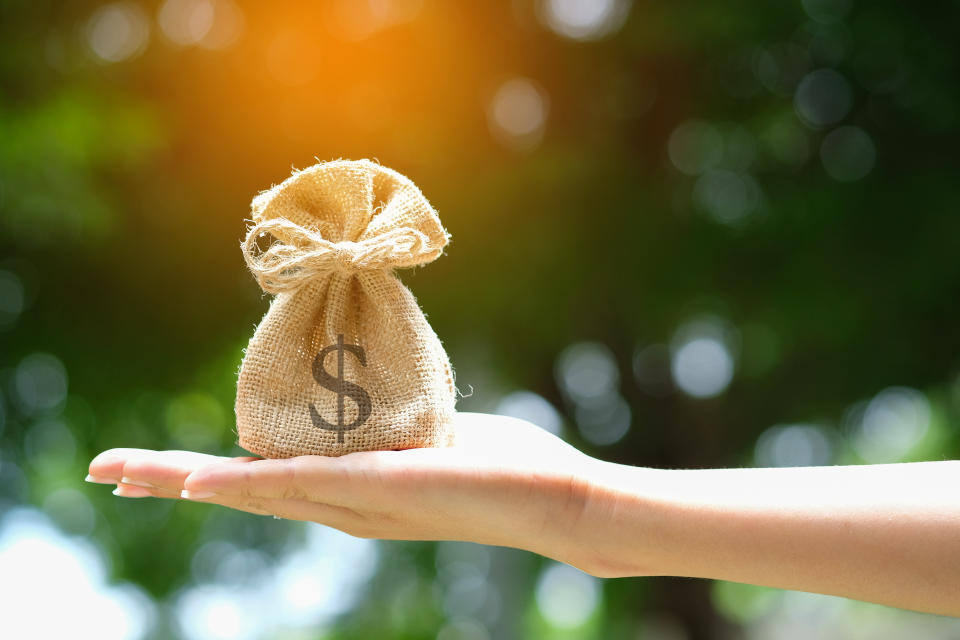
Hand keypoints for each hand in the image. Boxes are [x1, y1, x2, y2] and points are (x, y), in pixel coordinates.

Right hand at [87, 412, 602, 572]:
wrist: (554, 498)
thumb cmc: (500, 466)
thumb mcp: (432, 435)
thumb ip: (395, 425)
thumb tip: (377, 393)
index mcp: (354, 491)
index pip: (269, 482)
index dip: (210, 473)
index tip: (157, 466)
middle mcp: (346, 506)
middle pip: (246, 493)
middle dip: (172, 480)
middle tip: (106, 472)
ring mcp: (362, 502)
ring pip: (261, 491)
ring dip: (190, 480)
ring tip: (129, 472)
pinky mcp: (385, 488)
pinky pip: (307, 484)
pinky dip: (251, 481)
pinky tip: (206, 477)